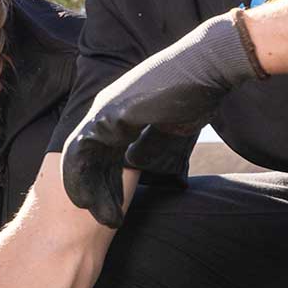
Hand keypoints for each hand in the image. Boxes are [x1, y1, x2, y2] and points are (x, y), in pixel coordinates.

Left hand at [61, 10, 265, 227]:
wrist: (206, 67)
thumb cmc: (194, 94)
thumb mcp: (169, 129)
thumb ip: (150, 146)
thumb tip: (133, 165)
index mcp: (118, 113)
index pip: (103, 153)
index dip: (108, 182)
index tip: (116, 208)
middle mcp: (104, 111)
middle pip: (90, 158)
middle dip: (97, 191)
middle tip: (107, 220)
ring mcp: (102, 111)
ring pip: (81, 158)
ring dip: (88, 190)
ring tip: (102, 217)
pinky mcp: (108, 114)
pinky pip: (82, 151)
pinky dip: (80, 177)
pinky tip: (86, 201)